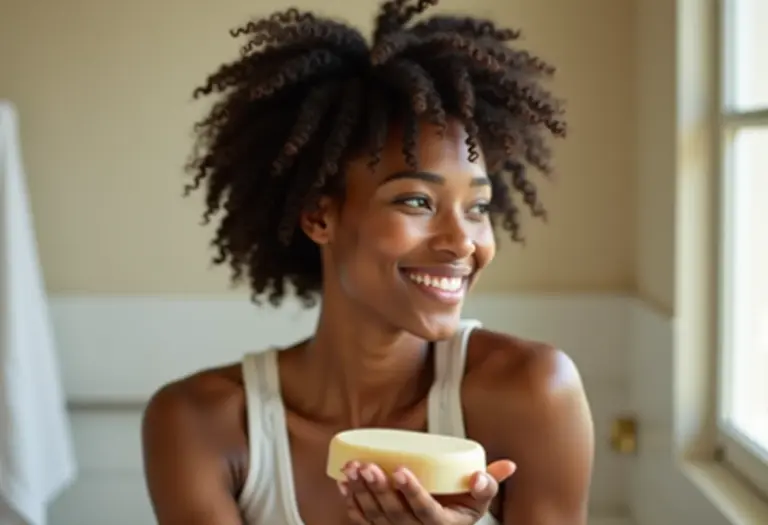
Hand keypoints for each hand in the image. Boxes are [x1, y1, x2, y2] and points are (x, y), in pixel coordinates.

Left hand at [338, 460, 516, 523]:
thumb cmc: (460, 510)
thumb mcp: (479, 501)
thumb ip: (489, 483)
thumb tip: (507, 465)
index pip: (425, 511)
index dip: (411, 491)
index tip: (400, 469)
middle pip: (394, 514)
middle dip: (378, 489)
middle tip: (367, 465)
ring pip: (375, 517)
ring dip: (361, 492)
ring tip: (352, 469)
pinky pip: (363, 520)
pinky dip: (351, 502)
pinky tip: (343, 484)